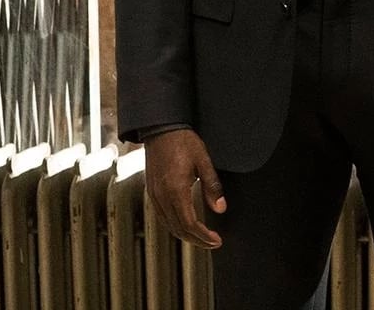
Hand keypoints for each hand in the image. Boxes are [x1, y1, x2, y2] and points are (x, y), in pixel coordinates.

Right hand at [145, 129, 225, 249]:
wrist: (161, 130)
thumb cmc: (184, 143)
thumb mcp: (204, 161)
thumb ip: (212, 186)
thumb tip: (221, 209)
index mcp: (175, 190)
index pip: (189, 223)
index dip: (203, 236)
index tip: (217, 241)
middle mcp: (161, 197)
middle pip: (178, 229)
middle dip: (196, 240)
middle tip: (213, 243)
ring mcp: (154, 195)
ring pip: (168, 225)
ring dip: (185, 235)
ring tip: (203, 238)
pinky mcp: (152, 192)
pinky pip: (162, 216)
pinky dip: (175, 226)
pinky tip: (186, 225)